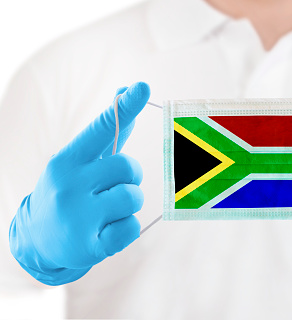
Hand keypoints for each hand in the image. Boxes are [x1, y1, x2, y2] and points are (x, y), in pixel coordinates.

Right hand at [9, 82, 150, 285]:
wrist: (38, 239)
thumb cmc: (70, 190)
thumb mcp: (80, 161)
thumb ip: (107, 131)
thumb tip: (124, 90)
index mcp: (68, 160)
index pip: (101, 128)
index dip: (125, 107)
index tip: (142, 87)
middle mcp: (68, 185)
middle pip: (129, 167)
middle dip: (131, 177)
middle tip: (114, 186)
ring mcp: (77, 217)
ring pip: (134, 197)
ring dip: (130, 203)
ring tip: (109, 209)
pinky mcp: (89, 246)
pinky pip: (132, 228)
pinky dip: (127, 229)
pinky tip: (107, 230)